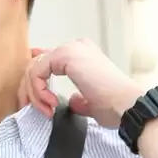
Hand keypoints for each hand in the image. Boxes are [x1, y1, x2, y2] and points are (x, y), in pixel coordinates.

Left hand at [19, 39, 142, 126]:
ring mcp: (70, 49)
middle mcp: (75, 47)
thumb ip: (78, 97)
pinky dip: (38, 90)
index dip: (35, 82)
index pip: (47, 62)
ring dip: (35, 94)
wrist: (126, 105)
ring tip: (47, 111)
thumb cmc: (115, 106)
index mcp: (82, 55)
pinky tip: (51, 103)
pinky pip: (37, 72)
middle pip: (36, 65)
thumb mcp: (91, 101)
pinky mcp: (65, 55)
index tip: (36, 103)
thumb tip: (73, 100)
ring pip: (34, 69)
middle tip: (39, 111)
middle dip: (31, 91)